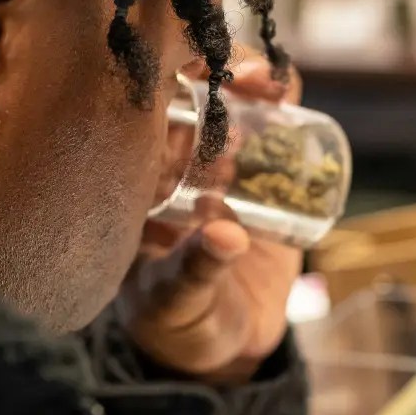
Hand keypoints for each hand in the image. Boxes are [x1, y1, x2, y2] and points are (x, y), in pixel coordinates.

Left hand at [115, 55, 302, 384]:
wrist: (222, 345)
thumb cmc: (178, 323)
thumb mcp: (176, 302)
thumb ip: (195, 272)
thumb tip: (226, 235)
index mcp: (130, 181)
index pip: (135, 112)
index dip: (157, 83)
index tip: (184, 80)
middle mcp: (169, 161)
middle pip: (186, 92)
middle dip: (212, 69)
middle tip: (243, 77)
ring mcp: (217, 162)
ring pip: (231, 99)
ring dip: (250, 79)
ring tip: (269, 84)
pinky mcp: (261, 173)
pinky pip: (270, 125)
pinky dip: (281, 100)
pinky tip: (285, 92)